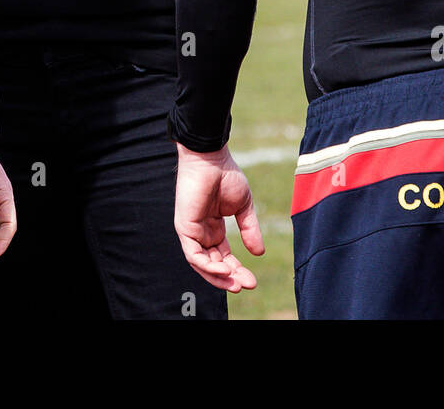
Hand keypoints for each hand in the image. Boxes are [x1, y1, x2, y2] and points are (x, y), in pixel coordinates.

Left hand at [174, 143, 264, 292]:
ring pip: (202, 264)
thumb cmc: (226, 176)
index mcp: (214, 228)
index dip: (237, 269)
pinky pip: (193, 255)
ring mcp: (191, 231)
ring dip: (218, 276)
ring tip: (236, 282)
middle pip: (214, 264)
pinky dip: (207, 265)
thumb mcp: (243, 207)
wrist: (211, 158)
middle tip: (248, 285)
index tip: (253, 280)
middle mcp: (201, 232)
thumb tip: (259, 253)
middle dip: (230, 277)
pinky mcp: (184, 228)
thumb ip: (250, 229)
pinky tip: (224, 269)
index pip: (224, 256)